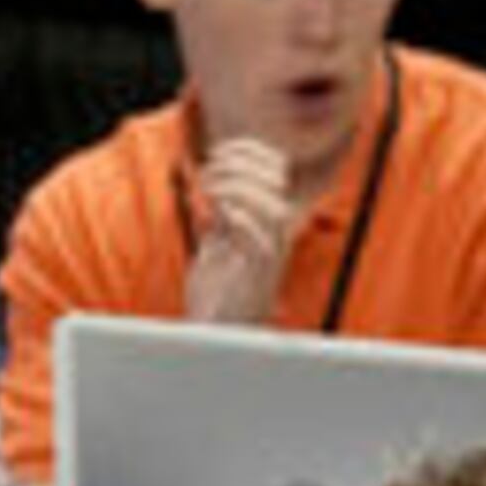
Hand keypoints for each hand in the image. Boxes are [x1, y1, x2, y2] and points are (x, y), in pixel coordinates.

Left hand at [183, 137, 297, 327]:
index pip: (276, 170)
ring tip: (209, 189)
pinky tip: (215, 214)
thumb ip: (221, 218)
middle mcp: (274, 235)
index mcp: (267, 223)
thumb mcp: (217, 245)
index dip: (250, 151)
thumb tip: (215, 187)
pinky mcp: (257, 274)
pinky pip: (258, 236)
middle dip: (241, 162)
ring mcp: (269, 254)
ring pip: (271, 205)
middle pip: (275, 181)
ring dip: (237, 186)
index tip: (219, 151)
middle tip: (210, 168)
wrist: (217, 335)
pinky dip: (236, 215)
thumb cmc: (217, 295)